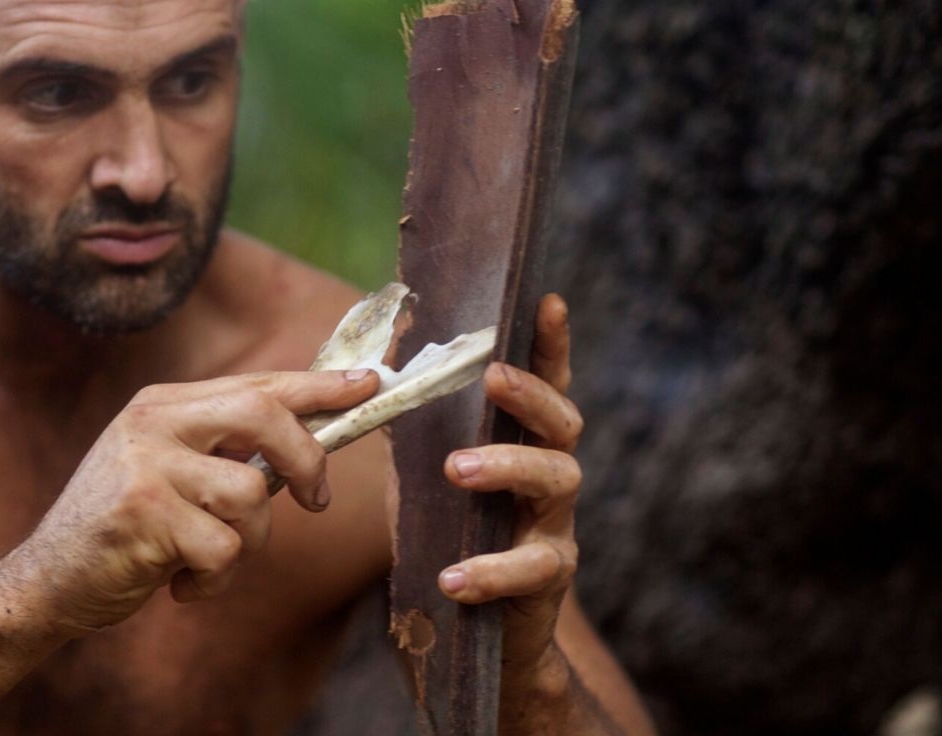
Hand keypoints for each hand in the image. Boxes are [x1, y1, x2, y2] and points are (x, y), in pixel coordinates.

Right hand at [10, 369, 379, 636]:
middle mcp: (153, 420)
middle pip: (263, 416)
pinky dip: (215, 581)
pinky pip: (224, 549)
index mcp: (165, 403)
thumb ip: (222, 448)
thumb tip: (306, 441)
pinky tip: (180, 584)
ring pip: (252, 495)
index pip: (258, 383)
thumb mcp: (166, 468)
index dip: (319, 385)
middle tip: (316, 500)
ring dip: (249, 543)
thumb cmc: (123, 528)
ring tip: (208, 558)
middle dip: (307, 459)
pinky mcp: (144, 513)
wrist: (47, 579)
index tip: (369, 383)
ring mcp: (146, 464)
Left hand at [438, 293, 583, 673]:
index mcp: (523, 447)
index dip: (551, 345)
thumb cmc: (454, 542)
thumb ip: (412, 431)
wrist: (480, 639)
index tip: (545, 302)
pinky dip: (489, 570)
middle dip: (531, 395)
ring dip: (508, 467)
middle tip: (492, 378)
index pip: (545, 386)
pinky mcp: (548, 582)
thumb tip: (378, 367)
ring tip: (457, 468)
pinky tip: (453, 576)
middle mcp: (551, 479)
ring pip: (558, 481)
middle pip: (564, 424)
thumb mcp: (424, 480)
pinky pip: (531, 569)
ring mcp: (555, 529)